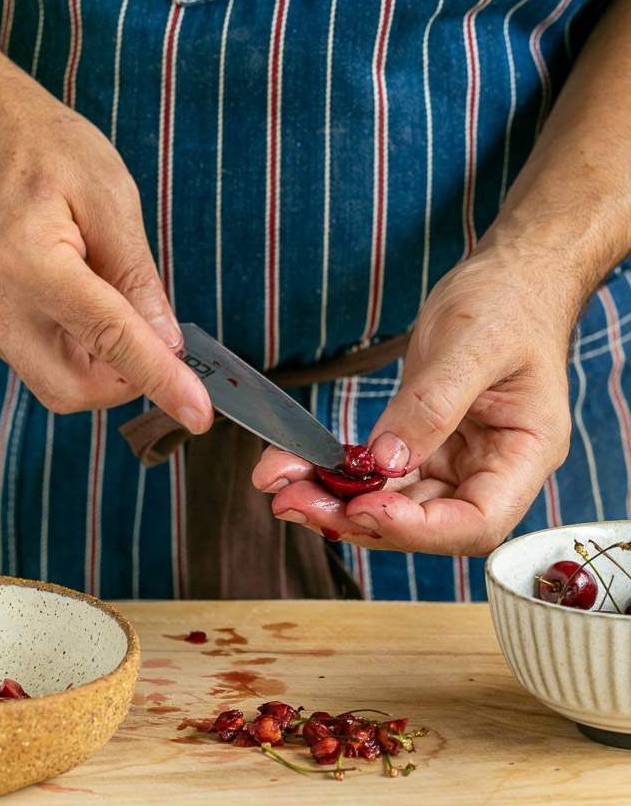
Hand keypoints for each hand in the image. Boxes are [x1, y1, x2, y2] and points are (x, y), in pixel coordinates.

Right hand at [0, 25, 212, 429]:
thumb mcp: (108, 193)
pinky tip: (70, 296)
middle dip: (121, 381)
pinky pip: (26, 355)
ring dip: (93, 362)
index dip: (160, 381)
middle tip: (147, 338)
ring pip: (48, 378)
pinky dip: (64, 344)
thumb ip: (138, 277)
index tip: (198, 413)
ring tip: (103, 297)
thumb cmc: (34, 139)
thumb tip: (167, 343)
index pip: (109, 342)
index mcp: (28, 261)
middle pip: (70, 389)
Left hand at [252, 245, 577, 555]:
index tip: (362, 506)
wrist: (509, 277)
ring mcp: (456, 464)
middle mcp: (492, 472)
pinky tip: (298, 467)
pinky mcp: (424, 449)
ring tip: (281, 485)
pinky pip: (379, 477)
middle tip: (292, 500)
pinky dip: (339, 477)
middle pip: (425, 524)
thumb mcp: (471, 342)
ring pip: (393, 506)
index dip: (418, 528)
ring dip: (336, 502)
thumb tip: (386, 461)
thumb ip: (431, 405)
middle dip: (356, 517)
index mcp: (525, 454)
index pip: (477, 522)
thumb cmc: (509, 301)